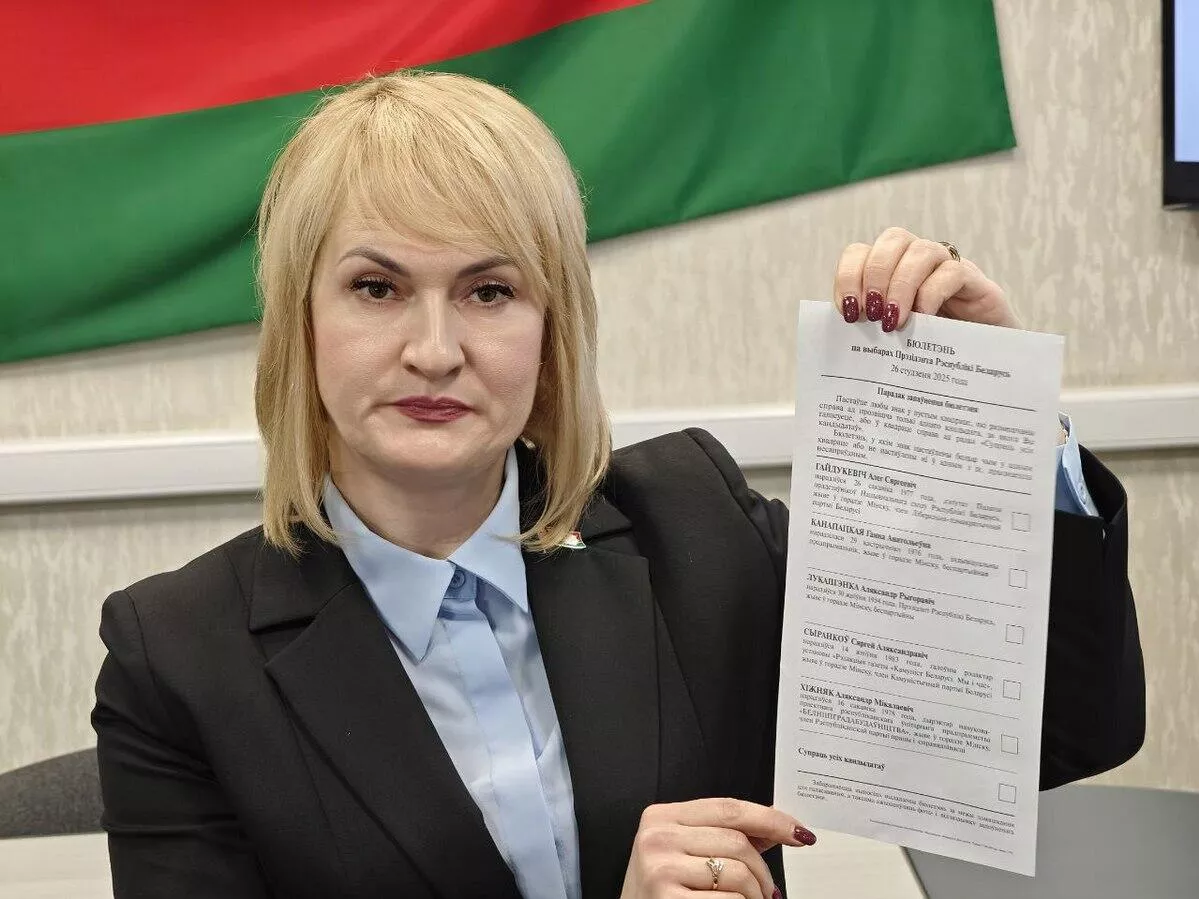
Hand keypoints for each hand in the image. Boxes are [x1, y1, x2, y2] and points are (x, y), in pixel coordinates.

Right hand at [619, 798, 815, 898]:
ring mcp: (660, 869)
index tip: (798, 832)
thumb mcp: (685, 852)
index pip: (728, 808)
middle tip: (767, 891)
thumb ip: (725, 835)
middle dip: (763, 871)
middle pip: (737, 842)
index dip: (770, 818)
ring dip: (755, 894)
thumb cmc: (662, 889)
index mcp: (662, 816)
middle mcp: (658, 838)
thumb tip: (776, 826)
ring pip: (738, 874)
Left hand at [833, 227, 1020, 331]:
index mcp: (890, 269)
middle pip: (892, 239)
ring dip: (900, 285)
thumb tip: (843, 334)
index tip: (849, 312)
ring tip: (893, 321)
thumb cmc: (926, 347)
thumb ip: (869, 328)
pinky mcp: (974, 282)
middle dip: (874, 275)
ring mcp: (947, 266)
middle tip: (872, 314)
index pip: (861, 251)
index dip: (848, 276)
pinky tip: (923, 318)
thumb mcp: (890, 336)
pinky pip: (952, 272)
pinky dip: (931, 294)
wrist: (977, 359)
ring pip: (921, 250)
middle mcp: (918, 259)